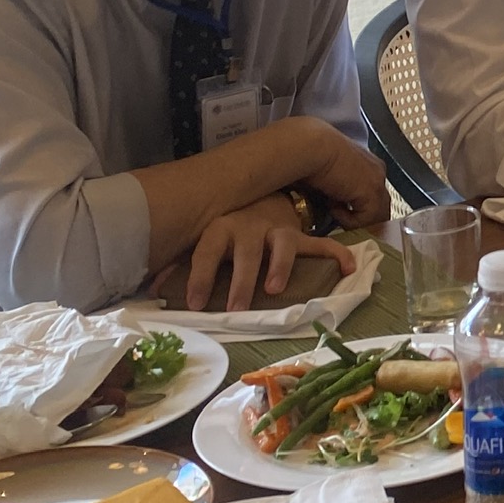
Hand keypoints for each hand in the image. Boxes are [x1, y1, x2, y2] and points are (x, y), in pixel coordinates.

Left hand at [162, 198, 357, 310]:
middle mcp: (249, 227)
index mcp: (221, 228)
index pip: (207, 251)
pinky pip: (321, 244)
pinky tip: (349, 268)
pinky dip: (336, 255)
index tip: (194, 303)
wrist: (259, 195)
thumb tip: (154, 289)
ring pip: (281, 246)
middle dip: (242, 280)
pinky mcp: (299, 236)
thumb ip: (180, 264)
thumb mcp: (201, 240)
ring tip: (276, 289)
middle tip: (237, 307)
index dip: (199, 276)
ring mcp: (278, 230)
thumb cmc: (226, 229)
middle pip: (246, 253)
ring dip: (278, 268)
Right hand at [300, 132, 391, 230]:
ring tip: (332, 212)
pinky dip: (349, 220)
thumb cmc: (311, 157)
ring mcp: (377, 181)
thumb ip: (338, 190)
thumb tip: (333, 207)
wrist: (311, 146)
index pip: (375, 196)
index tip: (337, 212)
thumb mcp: (331, 175)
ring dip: (355, 221)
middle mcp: (378, 172)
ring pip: (377, 216)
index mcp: (370, 165)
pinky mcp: (372, 191)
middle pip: (381, 207)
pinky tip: (332, 207)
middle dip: (362, 220)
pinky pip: (367, 219)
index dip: (359, 210)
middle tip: (340, 222)